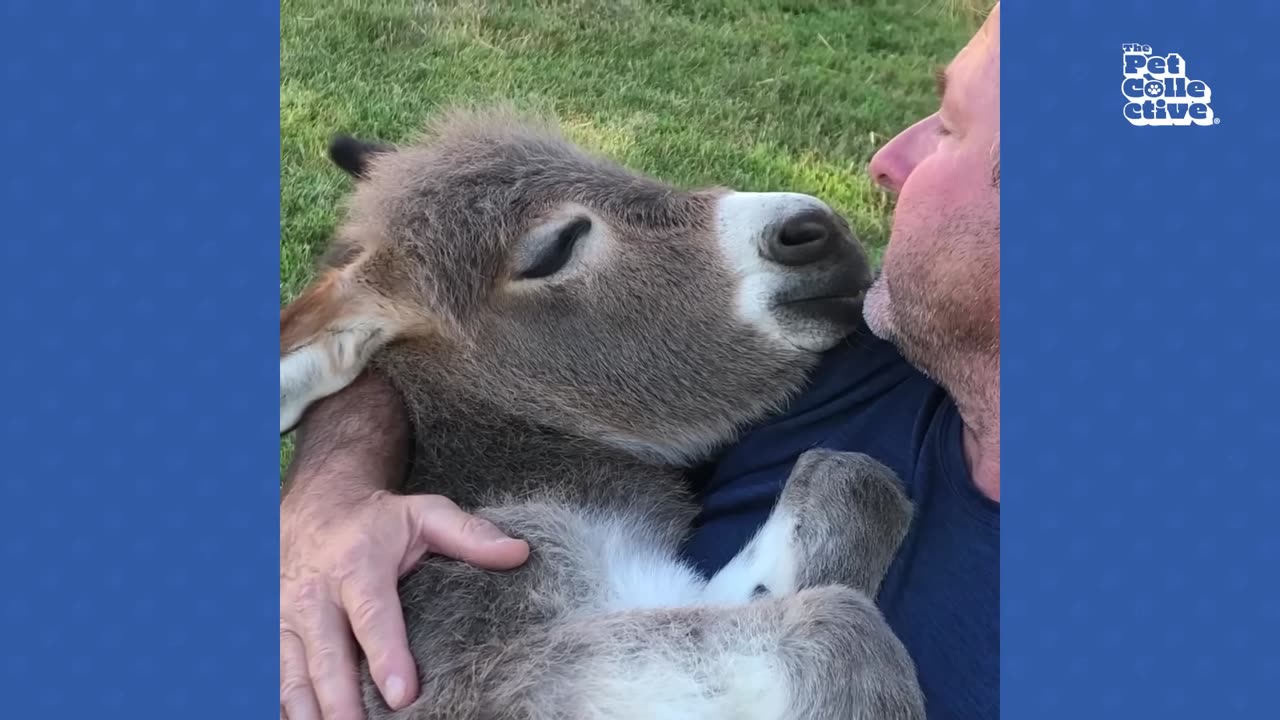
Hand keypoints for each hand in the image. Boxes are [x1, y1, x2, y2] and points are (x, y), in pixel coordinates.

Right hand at [279, 490, 529, 719]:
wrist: (314, 506)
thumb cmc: (377, 521)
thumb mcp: (425, 514)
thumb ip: (470, 535)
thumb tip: (519, 553)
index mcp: (357, 567)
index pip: (372, 616)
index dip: (387, 656)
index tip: (402, 695)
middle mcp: (314, 595)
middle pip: (326, 657)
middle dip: (340, 703)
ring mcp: (286, 617)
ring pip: (291, 674)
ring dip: (307, 713)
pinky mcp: (271, 634)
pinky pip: (274, 678)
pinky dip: (286, 706)